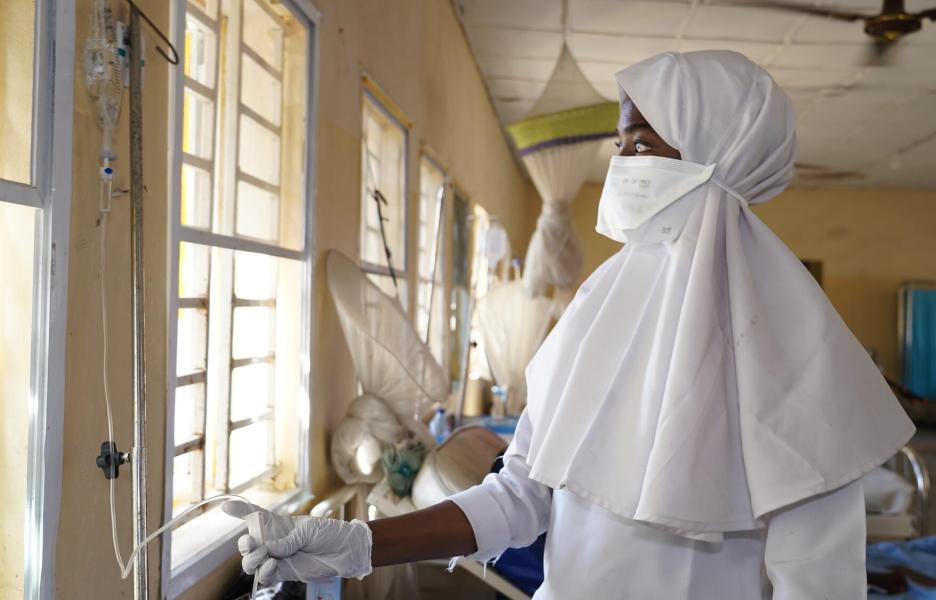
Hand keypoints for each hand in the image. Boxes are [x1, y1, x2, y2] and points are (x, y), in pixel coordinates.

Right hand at [239, 516, 372, 584]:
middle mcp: (274, 541)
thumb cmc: (328, 533)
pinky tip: (273, 564)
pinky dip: (265, 572)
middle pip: (247, 544)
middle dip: (244, 545)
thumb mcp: (308, 530)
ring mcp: (277, 558)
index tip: (227, 506)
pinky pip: (266, 575)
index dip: (241, 511)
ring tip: (265, 555)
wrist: (344, 551)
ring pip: (251, 562)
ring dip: (252, 560)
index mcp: (278, 524)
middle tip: (252, 544)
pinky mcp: (284, 573)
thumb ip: (288, 540)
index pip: (256, 516)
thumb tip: (270, 549)